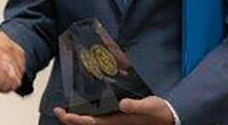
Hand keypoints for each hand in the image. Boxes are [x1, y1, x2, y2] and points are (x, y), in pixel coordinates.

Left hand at [53, 96, 173, 124]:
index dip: (75, 120)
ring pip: (91, 122)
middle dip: (70, 119)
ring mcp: (114, 121)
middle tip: (58, 110)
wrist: (169, 117)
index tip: (63, 113)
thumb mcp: (149, 107)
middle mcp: (112, 123)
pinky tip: (83, 104)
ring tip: (65, 109)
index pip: (90, 123)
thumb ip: (136, 106)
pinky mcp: (117, 118)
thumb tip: (123, 104)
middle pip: (87, 124)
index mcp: (117, 122)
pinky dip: (88, 113)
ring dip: (77, 117)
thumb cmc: (158, 113)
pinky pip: (98, 118)